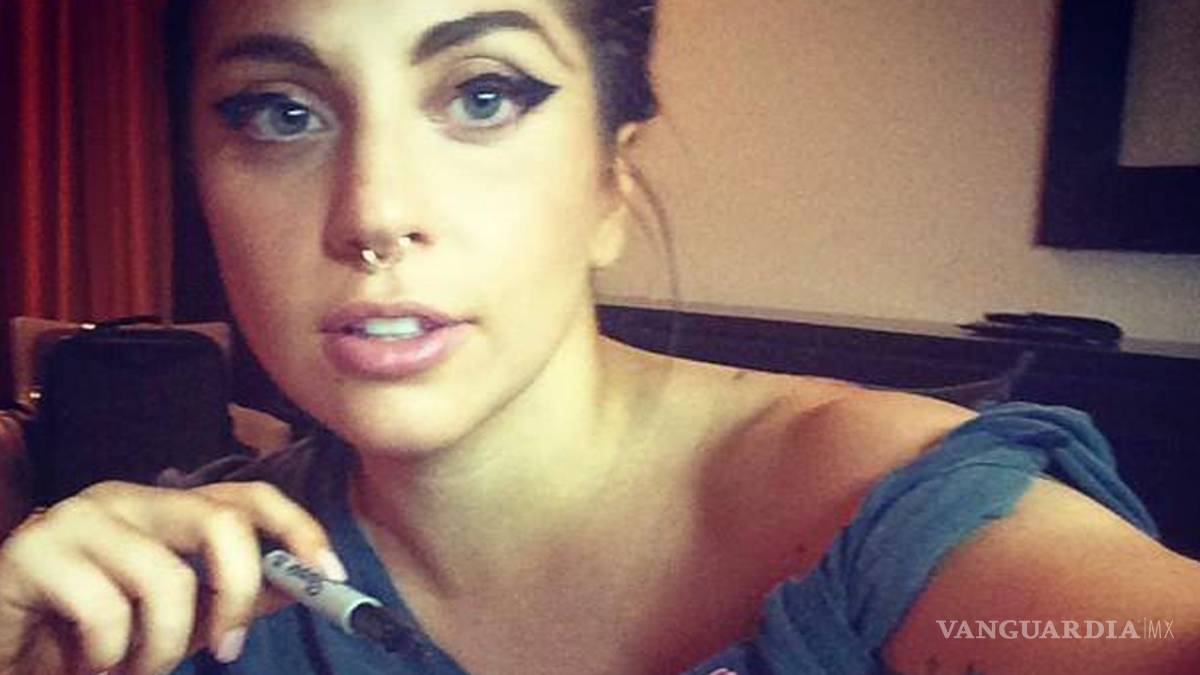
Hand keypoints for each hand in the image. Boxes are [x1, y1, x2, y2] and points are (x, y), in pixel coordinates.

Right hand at [0, 480, 344, 674]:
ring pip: (168, 580)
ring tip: (134, 670)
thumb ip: (234, 596)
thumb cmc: (87, 636)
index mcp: (166, 506)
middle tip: (225, 652)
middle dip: (238, 596)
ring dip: (161, 650)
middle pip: (221, 522)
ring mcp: (80, 518)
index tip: (331, 579)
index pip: (250, 496)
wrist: (5, 649)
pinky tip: (89, 664)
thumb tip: (305, 583)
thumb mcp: (176, 619)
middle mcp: (127, 497)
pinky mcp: (34, 551)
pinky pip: (106, 612)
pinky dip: (109, 658)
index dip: (300, 530)